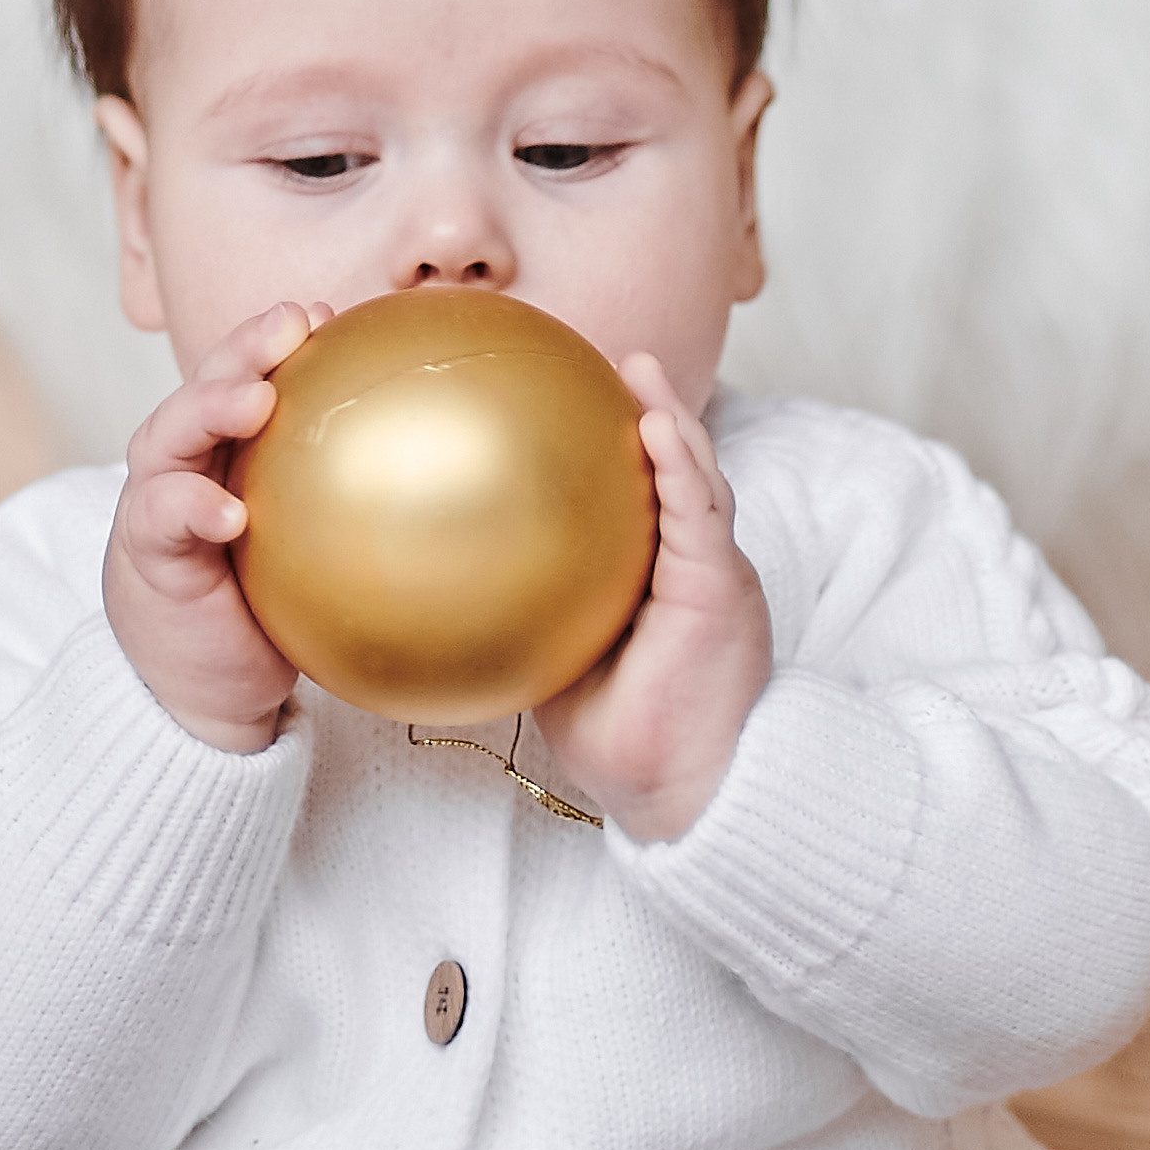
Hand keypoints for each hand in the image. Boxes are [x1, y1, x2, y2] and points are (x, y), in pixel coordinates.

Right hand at [103, 301, 330, 752]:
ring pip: (172, 434)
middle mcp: (189, 460)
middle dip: (246, 347)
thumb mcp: (326, 550)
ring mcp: (160, 500)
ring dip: (211, 407)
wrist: (203, 682)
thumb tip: (477, 480)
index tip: (328, 314)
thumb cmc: (268, 609)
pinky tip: (231, 514)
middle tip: (292, 324)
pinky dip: (192, 508)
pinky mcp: (150, 552)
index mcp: (231, 449)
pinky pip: (164, 518)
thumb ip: (372, 509)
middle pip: (210, 384)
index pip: (253, 374)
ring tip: (254, 398)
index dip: (280, 337)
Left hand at [536, 356, 772, 840]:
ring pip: (694, 478)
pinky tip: (656, 425)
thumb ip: (522, 619)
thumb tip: (431, 598)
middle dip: (643, 412)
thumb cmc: (625, 740)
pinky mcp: (718, 588)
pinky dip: (682, 465)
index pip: (633, 501)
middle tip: (603, 359)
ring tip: (639, 365)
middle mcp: (687, 566)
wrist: (684, 790)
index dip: (609, 452)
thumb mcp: (555, 666)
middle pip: (668, 473)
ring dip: (669, 416)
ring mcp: (710, 572)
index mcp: (653, 580)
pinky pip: (700, 515)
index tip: (565, 402)